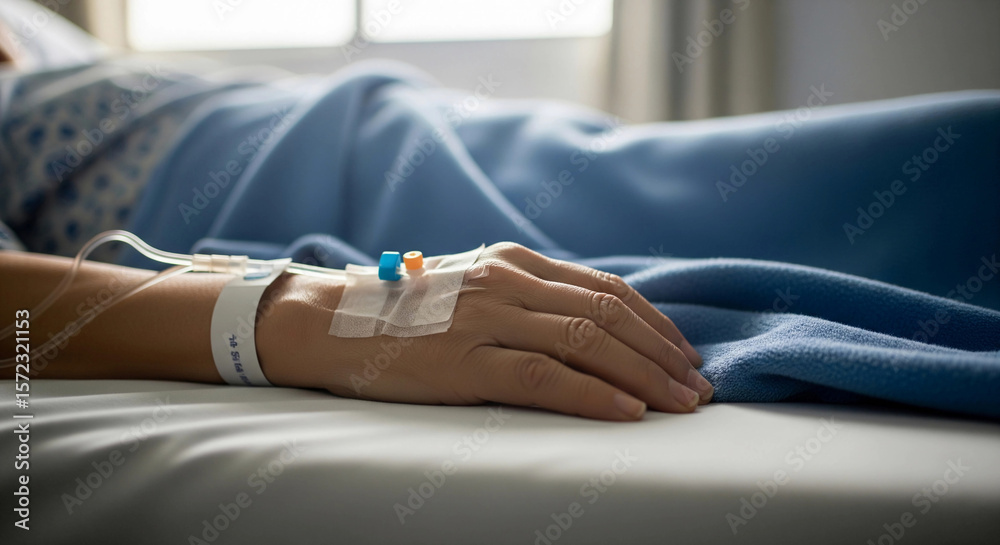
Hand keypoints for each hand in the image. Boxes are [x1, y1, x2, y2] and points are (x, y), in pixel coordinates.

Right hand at [259, 243, 710, 420]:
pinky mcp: (465, 361)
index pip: (604, 288)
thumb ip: (525, 296)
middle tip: (699, 386)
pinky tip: (630, 412)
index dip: (655, 323)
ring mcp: (486, 319)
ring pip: (586, 341)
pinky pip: (545, 377)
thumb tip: (589, 324)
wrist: (332, 322)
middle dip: (663, 352)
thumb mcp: (472, 287)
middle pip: (607, 313)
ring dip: (645, 375)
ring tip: (682, 402)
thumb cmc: (406, 313)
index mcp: (513, 262)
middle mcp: (506, 282)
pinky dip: (595, 394)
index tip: (686, 354)